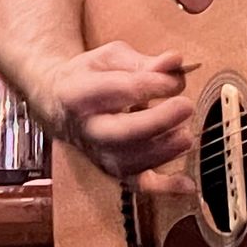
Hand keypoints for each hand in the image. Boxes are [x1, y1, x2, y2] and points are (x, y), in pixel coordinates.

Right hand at [47, 42, 195, 191]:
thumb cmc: (90, 76)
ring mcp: (99, 153)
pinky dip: (164, 188)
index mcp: (80, 94)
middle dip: (157, 121)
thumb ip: (144, 61)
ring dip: (164, 151)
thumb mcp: (110, 58)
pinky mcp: (112, 169)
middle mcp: (87, 129)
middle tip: (186, 106)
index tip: (176, 77)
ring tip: (186, 135)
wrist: (58, 103)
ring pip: (130, 162)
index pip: (121, 91)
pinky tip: (188, 183)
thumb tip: (176, 62)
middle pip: (120, 133)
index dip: (155, 84)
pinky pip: (137, 185)